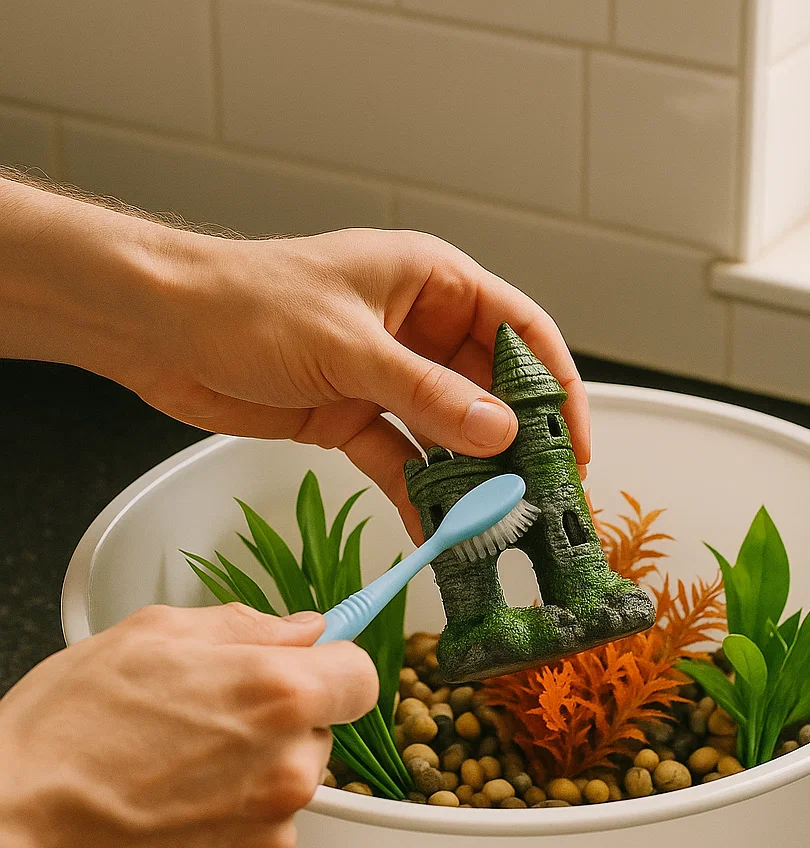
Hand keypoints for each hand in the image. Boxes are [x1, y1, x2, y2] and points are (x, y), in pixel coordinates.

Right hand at [0, 603, 375, 847]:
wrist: (7, 836)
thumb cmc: (65, 733)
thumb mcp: (152, 637)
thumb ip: (246, 626)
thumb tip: (302, 629)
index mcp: (277, 696)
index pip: (361, 675)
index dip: (333, 669)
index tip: (312, 671)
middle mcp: (288, 769)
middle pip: (318, 733)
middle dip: (278, 724)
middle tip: (205, 724)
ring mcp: (269, 834)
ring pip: (285, 789)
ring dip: (250, 779)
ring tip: (173, 775)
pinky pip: (255, 840)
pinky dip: (226, 829)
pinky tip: (169, 817)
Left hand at [133, 228, 590, 536]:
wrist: (159, 329)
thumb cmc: (247, 303)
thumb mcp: (348, 346)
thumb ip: (426, 393)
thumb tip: (499, 433)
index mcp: (430, 282)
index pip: (519, 330)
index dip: (555, 385)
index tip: (574, 441)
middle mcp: (417, 327)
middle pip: (489, 387)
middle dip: (514, 441)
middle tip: (540, 494)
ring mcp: (386, 375)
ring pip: (447, 429)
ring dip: (468, 473)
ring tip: (495, 519)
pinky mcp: (353, 415)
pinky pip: (400, 458)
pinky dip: (416, 491)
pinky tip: (434, 528)